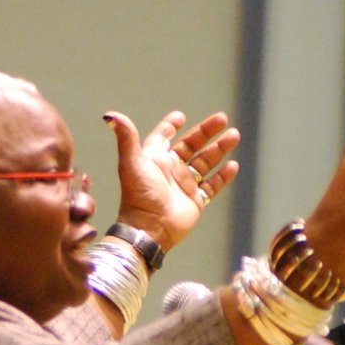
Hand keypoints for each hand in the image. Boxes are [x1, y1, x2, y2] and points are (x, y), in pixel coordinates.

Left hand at [103, 109, 240, 253]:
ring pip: (205, 162)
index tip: (180, 117)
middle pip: (191, 145)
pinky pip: (212, 185)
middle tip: (222, 118)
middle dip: (206, 132)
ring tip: (234, 135)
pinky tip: (233, 165)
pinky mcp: (195, 201)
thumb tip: (110, 115)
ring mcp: (184, 185)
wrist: (150, 229)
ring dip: (219, 149)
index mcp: (155, 159)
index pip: (163, 138)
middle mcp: (170, 170)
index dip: (170, 127)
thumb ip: (126, 137)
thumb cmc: (139, 196)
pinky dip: (223, 176)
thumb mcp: (132, 163)